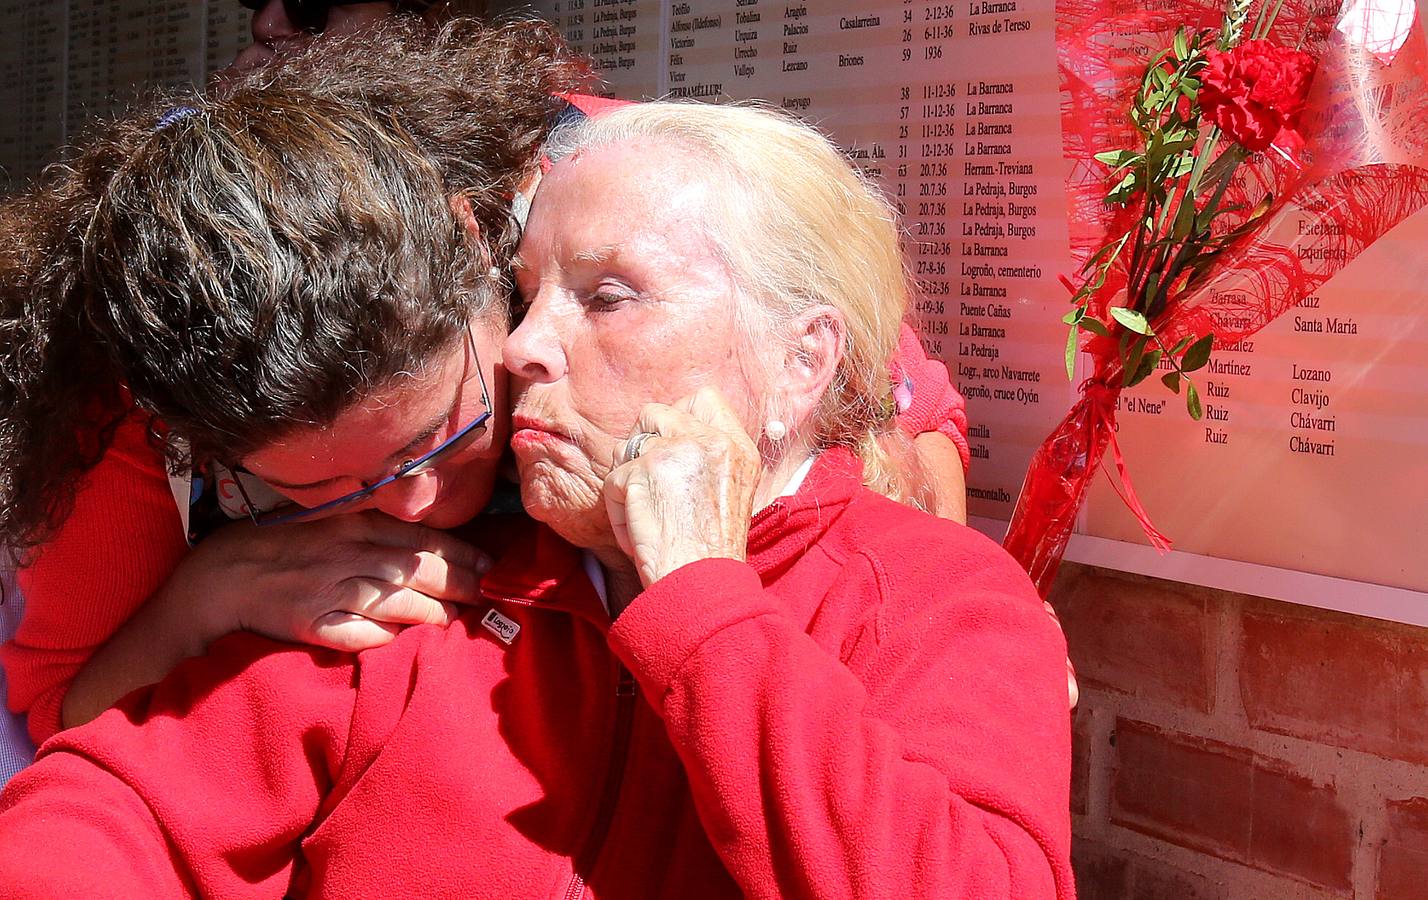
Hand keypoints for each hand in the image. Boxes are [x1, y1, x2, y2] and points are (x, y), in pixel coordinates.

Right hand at [158, 510, 490, 652]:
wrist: (218, 580)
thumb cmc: (281, 549)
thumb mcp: (330, 525)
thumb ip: (375, 533)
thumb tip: (429, 548)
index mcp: (353, 524)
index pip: (422, 538)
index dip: (463, 554)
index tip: (492, 566)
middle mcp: (346, 554)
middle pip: (419, 569)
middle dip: (461, 583)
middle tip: (489, 595)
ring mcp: (328, 590)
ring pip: (396, 601)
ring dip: (434, 613)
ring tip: (458, 622)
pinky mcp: (309, 623)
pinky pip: (357, 633)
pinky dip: (384, 637)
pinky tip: (405, 641)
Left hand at [603, 387, 761, 590]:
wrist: (703, 585)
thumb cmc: (711, 553)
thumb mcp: (732, 493)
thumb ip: (708, 458)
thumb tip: (666, 438)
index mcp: (738, 447)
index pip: (705, 398)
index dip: (679, 415)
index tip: (670, 447)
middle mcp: (712, 441)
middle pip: (656, 412)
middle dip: (641, 445)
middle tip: (648, 484)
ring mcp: (677, 451)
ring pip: (628, 445)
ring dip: (628, 480)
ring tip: (647, 517)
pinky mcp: (643, 471)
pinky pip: (613, 480)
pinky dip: (617, 511)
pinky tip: (638, 535)